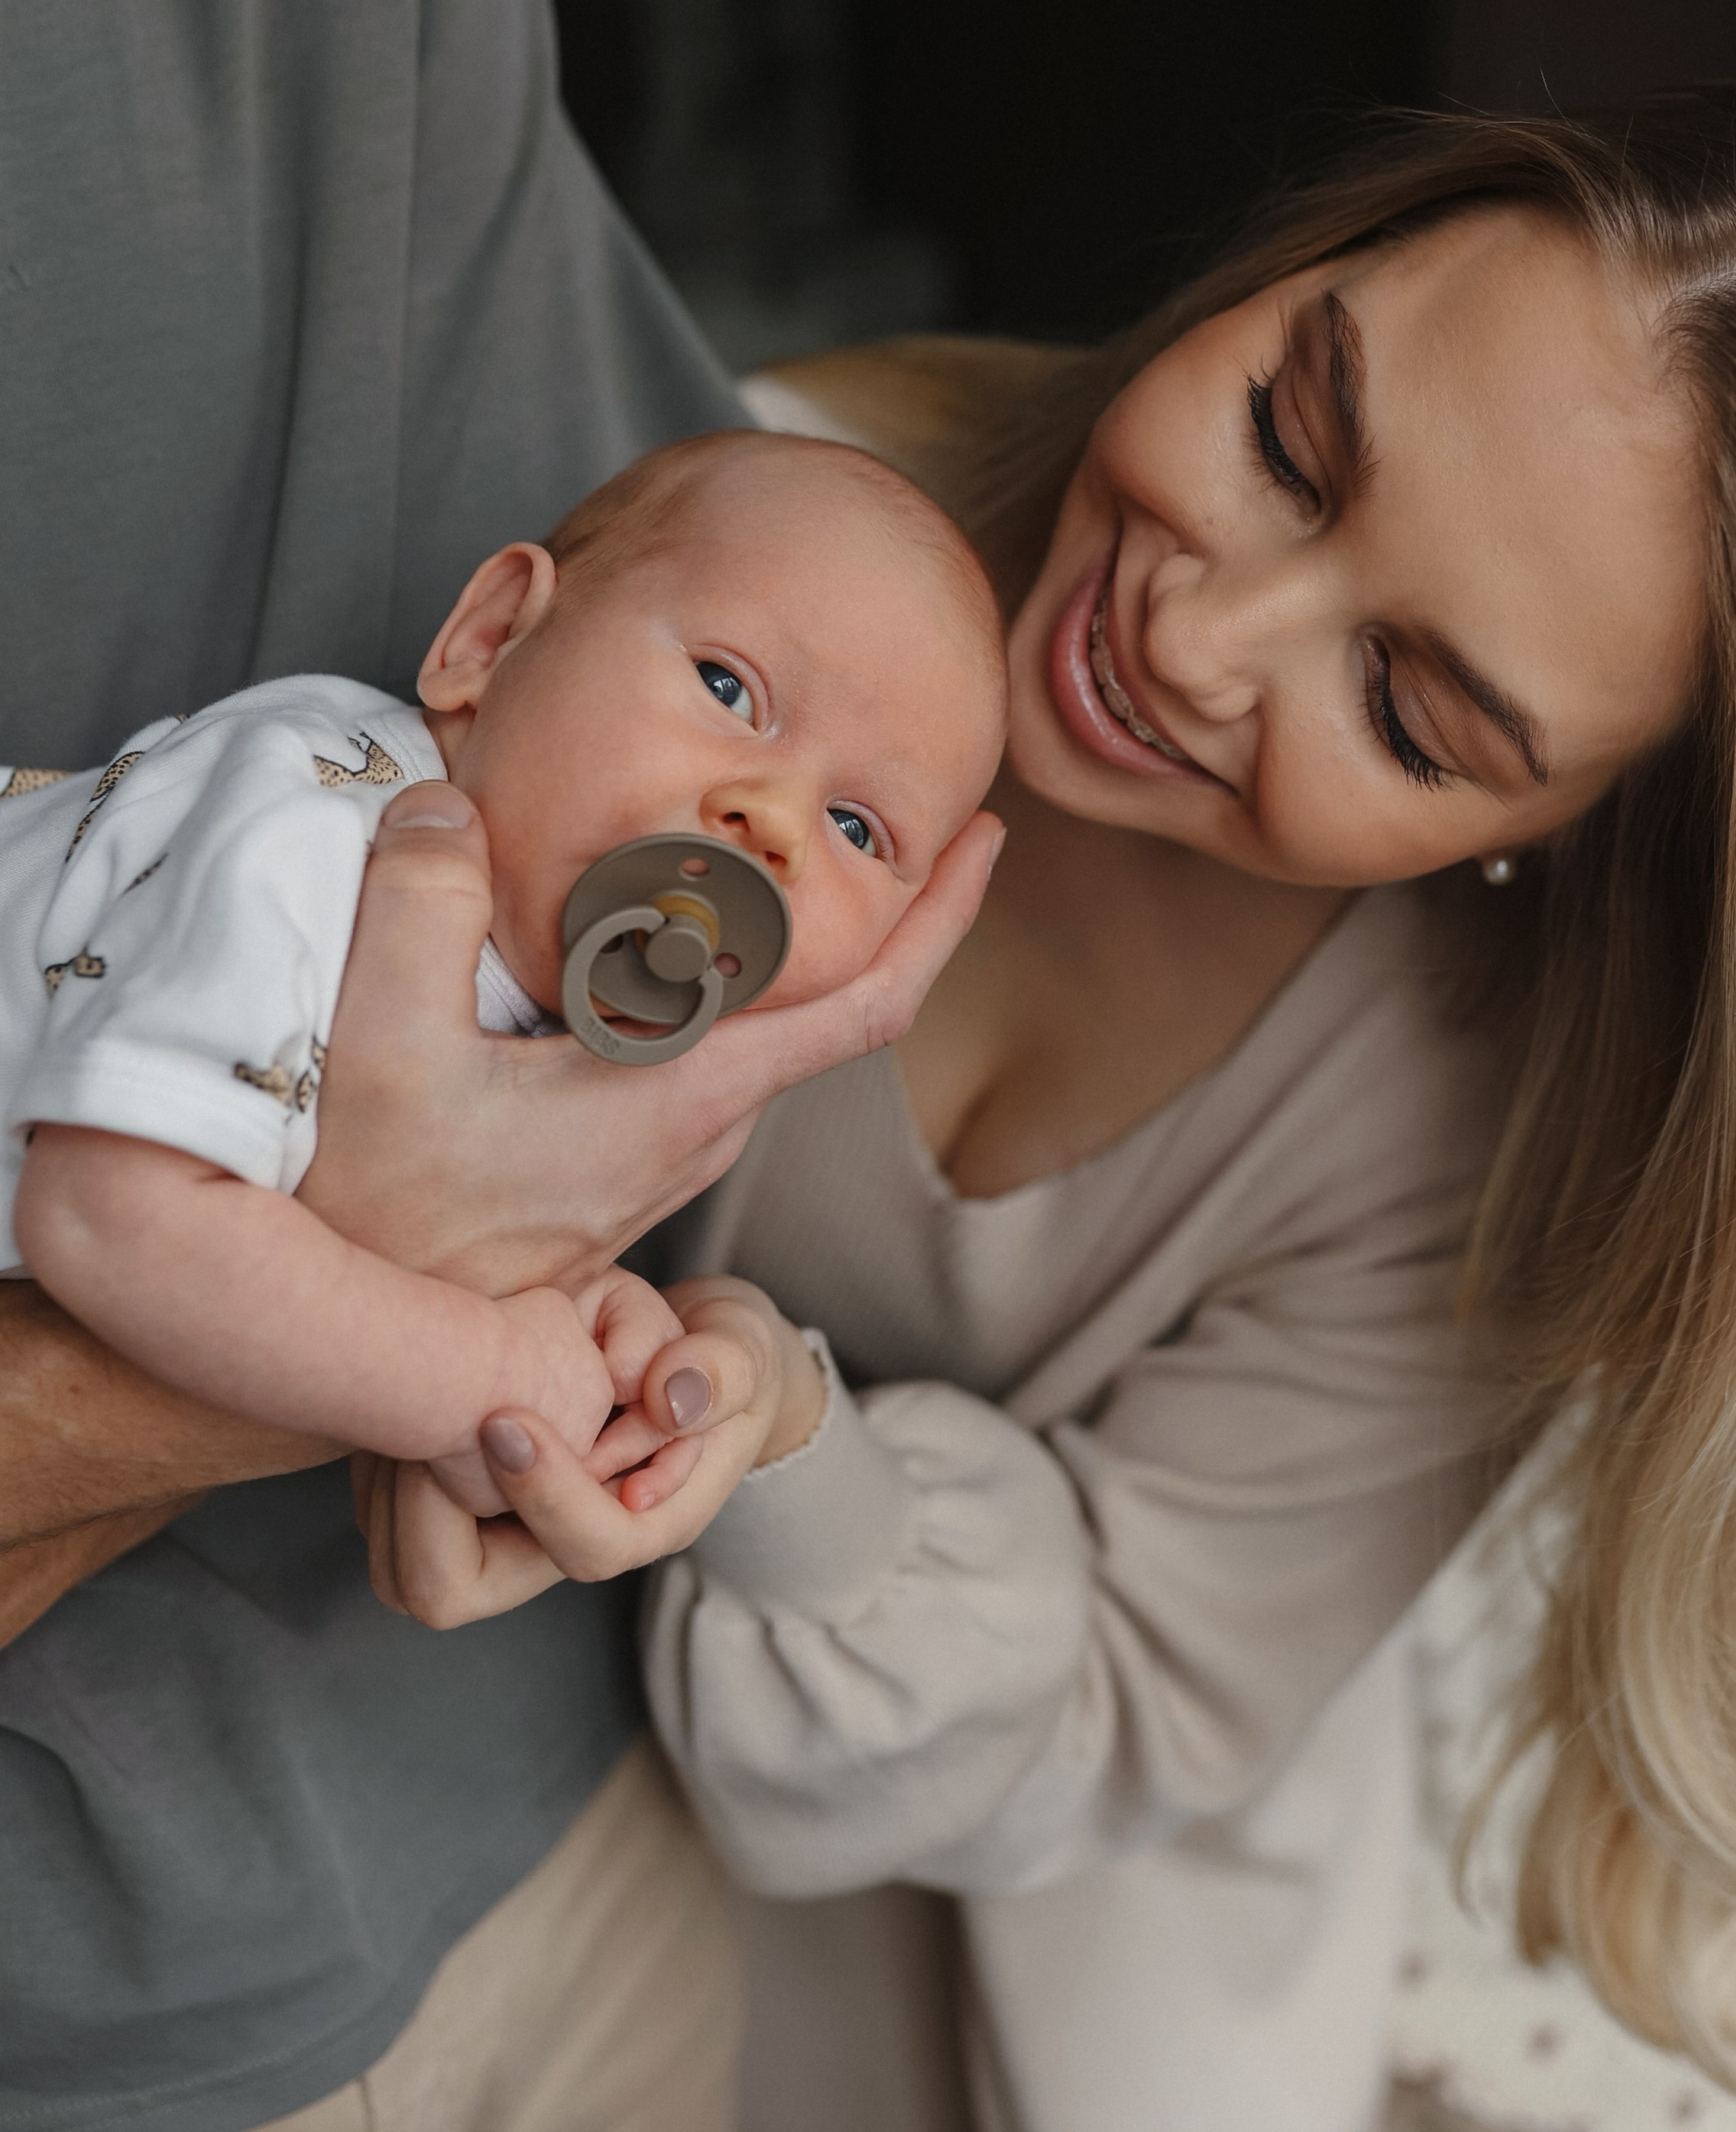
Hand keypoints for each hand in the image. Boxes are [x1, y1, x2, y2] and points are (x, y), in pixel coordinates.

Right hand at [300, 783, 1000, 1295]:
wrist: (352, 1332)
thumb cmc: (375, 1206)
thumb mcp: (385, 1043)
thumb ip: (423, 906)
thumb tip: (451, 799)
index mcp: (686, 1093)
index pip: (867, 1008)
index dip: (942, 921)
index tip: (987, 838)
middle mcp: (700, 1129)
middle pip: (828, 1009)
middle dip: (877, 909)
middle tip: (890, 804)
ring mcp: (664, 1153)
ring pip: (758, 1031)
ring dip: (781, 945)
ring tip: (776, 843)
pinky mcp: (620, 1159)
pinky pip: (700, 1053)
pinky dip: (712, 978)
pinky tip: (660, 924)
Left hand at [356, 1275, 828, 1625]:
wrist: (687, 1366)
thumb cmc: (715, 1361)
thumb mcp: (740, 1353)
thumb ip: (718, 1374)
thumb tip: (669, 1398)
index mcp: (646, 1521)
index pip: (591, 1546)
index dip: (545, 1495)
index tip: (504, 1418)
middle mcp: (565, 1545)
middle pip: (462, 1590)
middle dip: (429, 1512)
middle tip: (432, 1417)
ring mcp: (508, 1539)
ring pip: (410, 1572)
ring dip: (393, 1493)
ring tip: (405, 1406)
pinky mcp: (461, 1517)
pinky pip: (386, 1530)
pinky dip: (377, 1473)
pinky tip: (398, 1403)